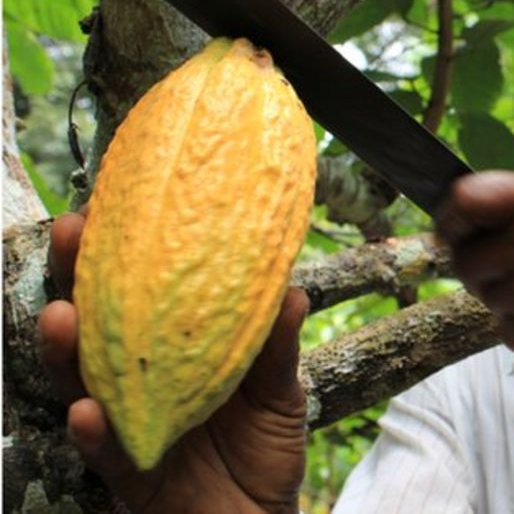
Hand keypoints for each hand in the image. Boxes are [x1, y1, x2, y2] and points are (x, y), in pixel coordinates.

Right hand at [40, 211, 307, 512]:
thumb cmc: (266, 445)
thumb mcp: (279, 389)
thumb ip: (277, 345)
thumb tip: (291, 289)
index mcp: (172, 351)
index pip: (138, 295)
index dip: (120, 254)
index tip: (112, 204)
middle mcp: (139, 380)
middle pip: (97, 326)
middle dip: (76, 280)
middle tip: (70, 235)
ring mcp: (128, 423)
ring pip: (85, 384)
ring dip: (67, 352)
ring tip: (59, 316)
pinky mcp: (130, 472)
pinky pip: (105, 452)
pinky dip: (94, 433)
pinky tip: (85, 412)